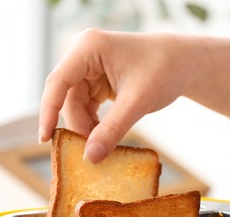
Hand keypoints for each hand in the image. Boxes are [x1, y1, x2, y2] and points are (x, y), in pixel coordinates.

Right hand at [39, 30, 191, 162]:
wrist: (183, 62)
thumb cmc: (164, 70)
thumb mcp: (138, 102)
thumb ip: (112, 130)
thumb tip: (90, 157)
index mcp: (88, 47)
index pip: (58, 82)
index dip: (48, 112)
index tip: (46, 139)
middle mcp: (82, 54)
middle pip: (65, 97)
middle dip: (76, 125)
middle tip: (87, 152)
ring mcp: (87, 67)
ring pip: (73, 105)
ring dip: (85, 126)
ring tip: (100, 145)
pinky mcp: (94, 79)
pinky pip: (84, 105)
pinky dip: (91, 123)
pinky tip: (102, 136)